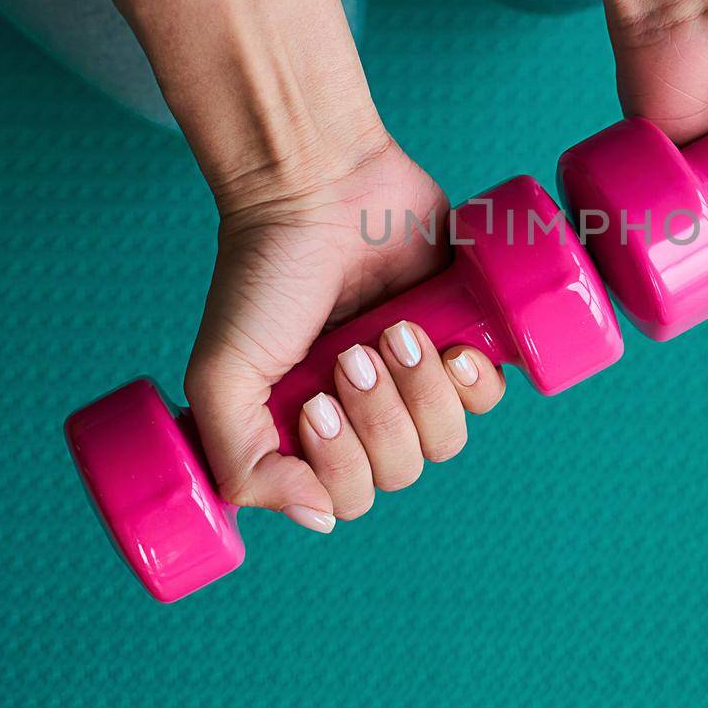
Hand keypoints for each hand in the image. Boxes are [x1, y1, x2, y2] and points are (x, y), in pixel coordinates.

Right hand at [184, 129, 505, 531]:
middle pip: (401, 470)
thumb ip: (242, 463)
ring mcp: (412, 377)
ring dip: (423, 391)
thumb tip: (317, 519)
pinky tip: (451, 347)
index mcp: (307, 431)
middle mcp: (363, 413)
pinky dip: (474, 380)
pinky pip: (486, 396)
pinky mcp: (457, 336)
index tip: (317, 403)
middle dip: (381, 415)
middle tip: (354, 352)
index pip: (347, 497)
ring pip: (447, 440)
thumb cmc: (262, 276)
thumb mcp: (221, 376)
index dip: (342, 464)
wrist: (318, 188)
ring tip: (395, 330)